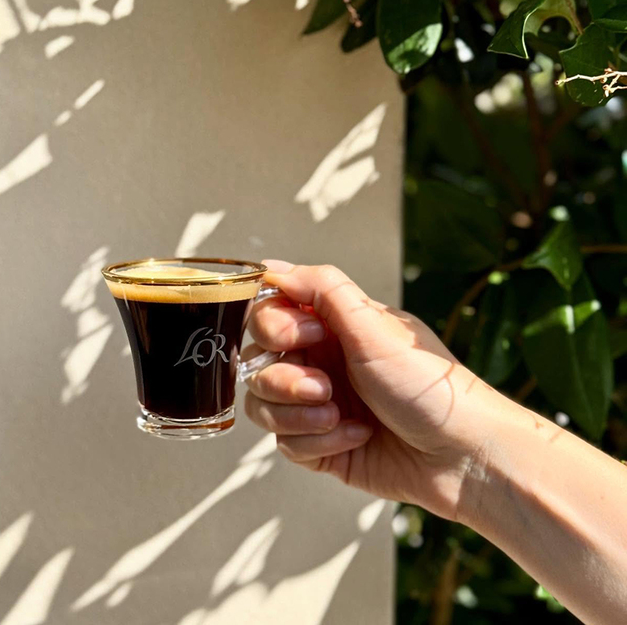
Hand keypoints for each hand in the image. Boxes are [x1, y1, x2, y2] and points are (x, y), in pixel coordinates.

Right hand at [244, 260, 507, 520]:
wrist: (462, 454)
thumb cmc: (428, 384)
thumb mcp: (374, 326)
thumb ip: (322, 288)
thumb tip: (272, 265)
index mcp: (331, 327)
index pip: (268, 313)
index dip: (275, 326)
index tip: (309, 334)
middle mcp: (319, 362)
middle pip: (257, 362)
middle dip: (286, 378)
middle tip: (325, 385)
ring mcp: (317, 405)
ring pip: (263, 405)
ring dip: (298, 414)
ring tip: (338, 416)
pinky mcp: (320, 446)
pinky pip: (286, 444)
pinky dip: (319, 443)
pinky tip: (357, 438)